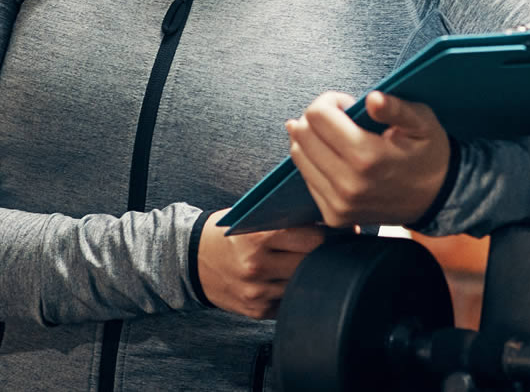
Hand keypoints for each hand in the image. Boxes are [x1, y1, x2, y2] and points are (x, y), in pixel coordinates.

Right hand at [194, 212, 327, 319]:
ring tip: (309, 261)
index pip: (312, 238)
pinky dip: (292, 289)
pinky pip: (289, 300)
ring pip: (303, 283)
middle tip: (331, 245)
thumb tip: (324, 220)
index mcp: (256, 239)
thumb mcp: (248, 219)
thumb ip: (282, 220)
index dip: (329, 233)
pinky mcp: (257, 311)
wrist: (190, 262)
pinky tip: (286, 278)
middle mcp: (257, 267)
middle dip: (323, 253)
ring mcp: (257, 293)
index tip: (339, 230)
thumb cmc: (225, 234)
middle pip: (312, 262)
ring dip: (308, 272)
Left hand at [285, 91, 450, 228]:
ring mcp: (339, 204)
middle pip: (302, 134)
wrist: (437, 198)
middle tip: (343, 119)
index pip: (317, 115)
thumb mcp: (422, 123)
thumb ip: (396, 108)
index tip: (348, 104)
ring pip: (299, 156)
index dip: (329, 101)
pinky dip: (315, 161)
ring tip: (340, 138)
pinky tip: (337, 157)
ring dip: (312, 139)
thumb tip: (372, 98)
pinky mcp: (334, 216)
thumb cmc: (428, 153)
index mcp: (367, 158)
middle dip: (317, 117)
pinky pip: (307, 178)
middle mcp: (348, 185)